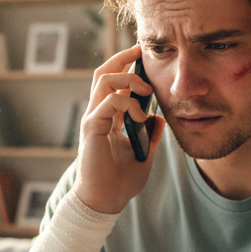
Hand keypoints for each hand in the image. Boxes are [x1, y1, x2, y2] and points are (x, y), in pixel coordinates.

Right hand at [73, 43, 164, 213]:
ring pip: (103, 79)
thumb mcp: (145, 153)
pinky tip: (139, 114)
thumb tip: (159, 117)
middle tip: (141, 51)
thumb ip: (151, 134)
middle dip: (122, 57)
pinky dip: (126, 102)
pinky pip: (107, 102)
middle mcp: (98, 114)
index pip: (114, 82)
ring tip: (146, 89)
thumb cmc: (120, 181)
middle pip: (103, 72)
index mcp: (108, 118)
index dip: (127, 65)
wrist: (105, 201)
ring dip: (127, 78)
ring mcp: (93, 119)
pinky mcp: (91, 127)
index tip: (143, 55)